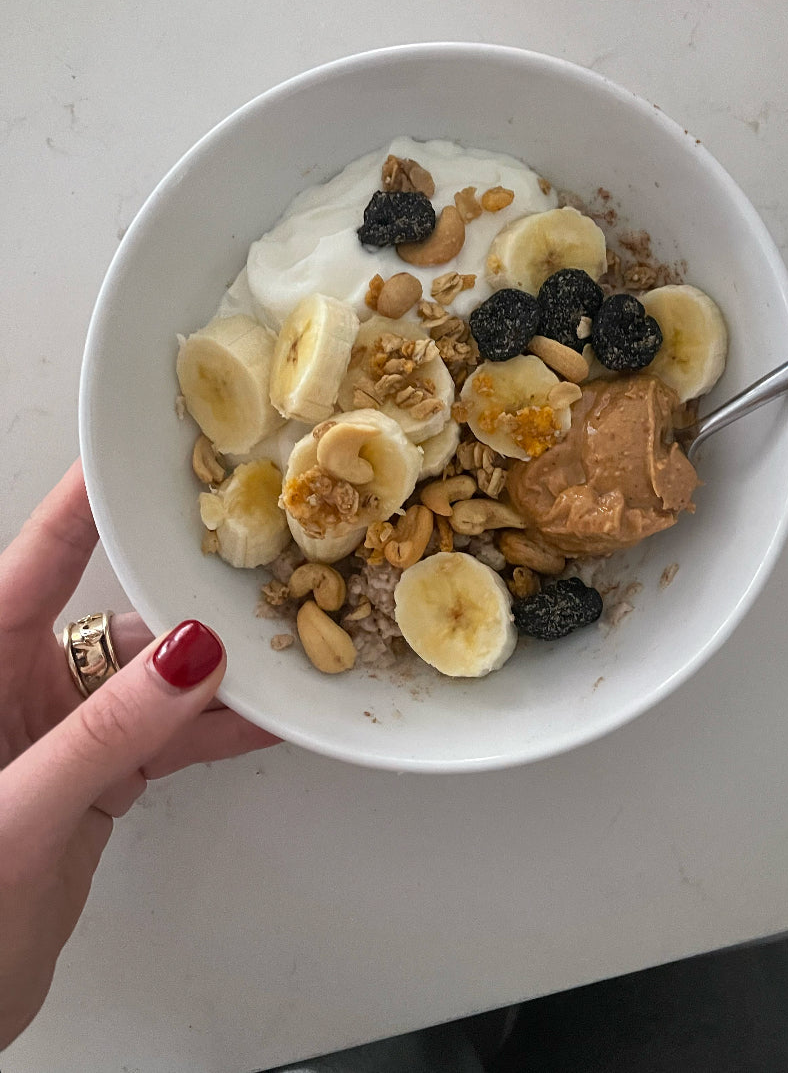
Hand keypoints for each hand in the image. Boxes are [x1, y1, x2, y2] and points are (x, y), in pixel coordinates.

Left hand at [0, 461, 277, 1047]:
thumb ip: (106, 735)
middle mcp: (15, 687)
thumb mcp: (17, 815)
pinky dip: (214, 732)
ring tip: (283, 648)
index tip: (140, 449)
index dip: (85, 502)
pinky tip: (266, 721)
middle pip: (114, 617)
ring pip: (153, 681)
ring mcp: (59, 734)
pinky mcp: (91, 780)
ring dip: (215, 674)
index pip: (36, 560)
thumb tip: (188, 659)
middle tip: (250, 557)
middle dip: (184, 594)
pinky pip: (165, 738)